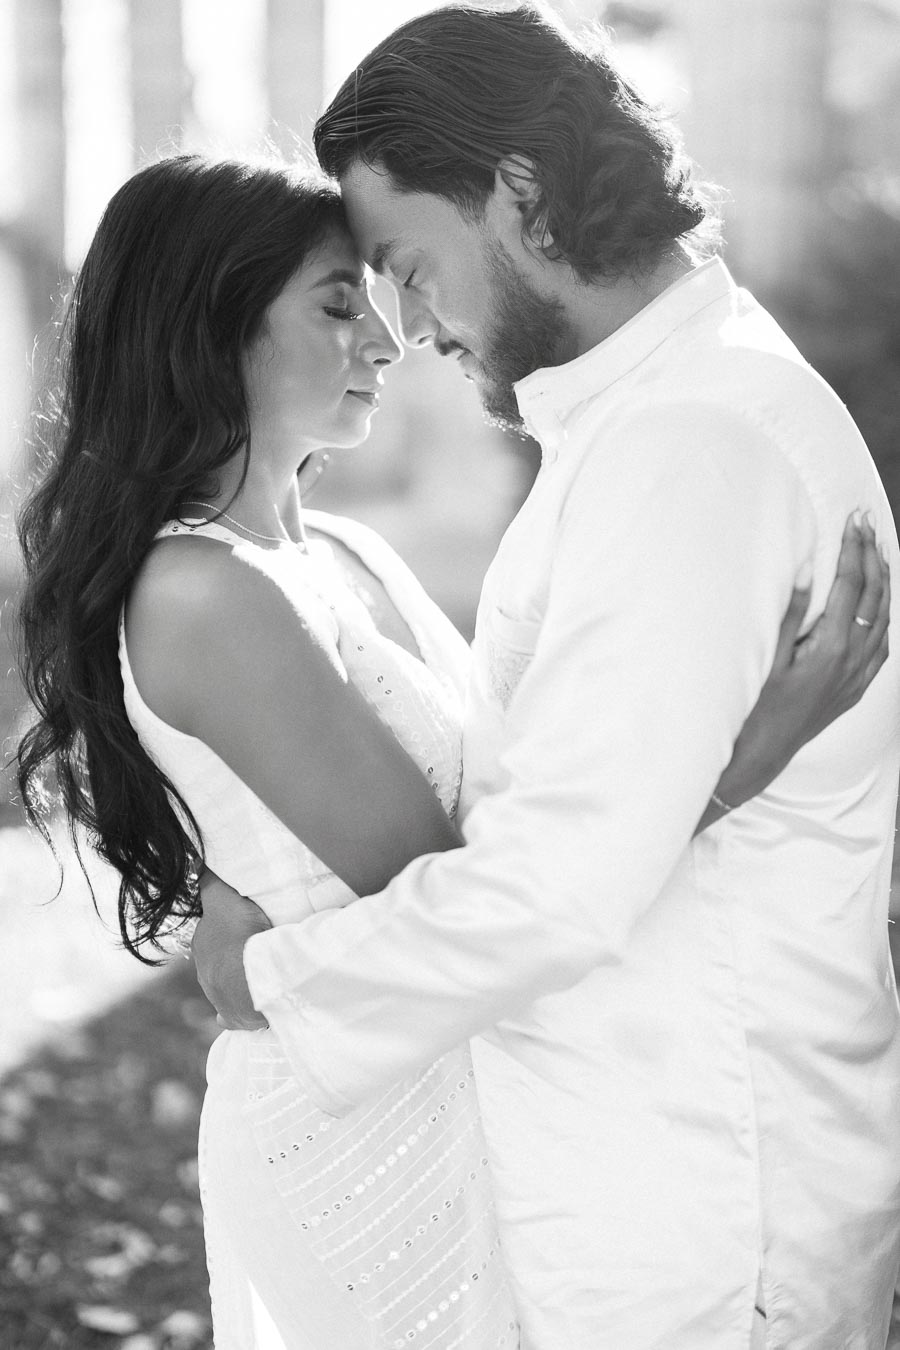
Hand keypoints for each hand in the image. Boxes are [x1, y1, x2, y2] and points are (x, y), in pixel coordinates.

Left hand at [191, 869, 272, 1030]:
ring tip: (256, 972)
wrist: (251, 981)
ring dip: (236, 978)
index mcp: (203, 944)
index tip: (241, 920)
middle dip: (230, 953)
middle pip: (218, 959)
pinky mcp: (234, 1016)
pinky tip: (239, 1011)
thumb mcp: (223, 899)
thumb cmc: (238, 936)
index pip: (210, 931)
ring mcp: (219, 996)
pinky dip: (234, 1013)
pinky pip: (232, 1015)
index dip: (224, 924)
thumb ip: (211, 881)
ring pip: (225, 984)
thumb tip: (195, 859)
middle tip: (253, 944)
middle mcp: (206, 972)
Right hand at [714, 511, 888, 810]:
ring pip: (884, 619)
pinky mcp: (856, 688)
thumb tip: (807, 571)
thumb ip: (791, 612)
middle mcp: (853, 660)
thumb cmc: (757, 706)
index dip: (855, 549)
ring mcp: (858, 676)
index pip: (852, 585)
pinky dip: (883, 618)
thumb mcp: (768, 655)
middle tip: (867, 525)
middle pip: (875, 597)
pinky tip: (878, 607)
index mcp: (831, 647)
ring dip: (883, 583)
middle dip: (873, 556)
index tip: (855, 521)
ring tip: (877, 554)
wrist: (761, 753)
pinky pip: (882, 646)